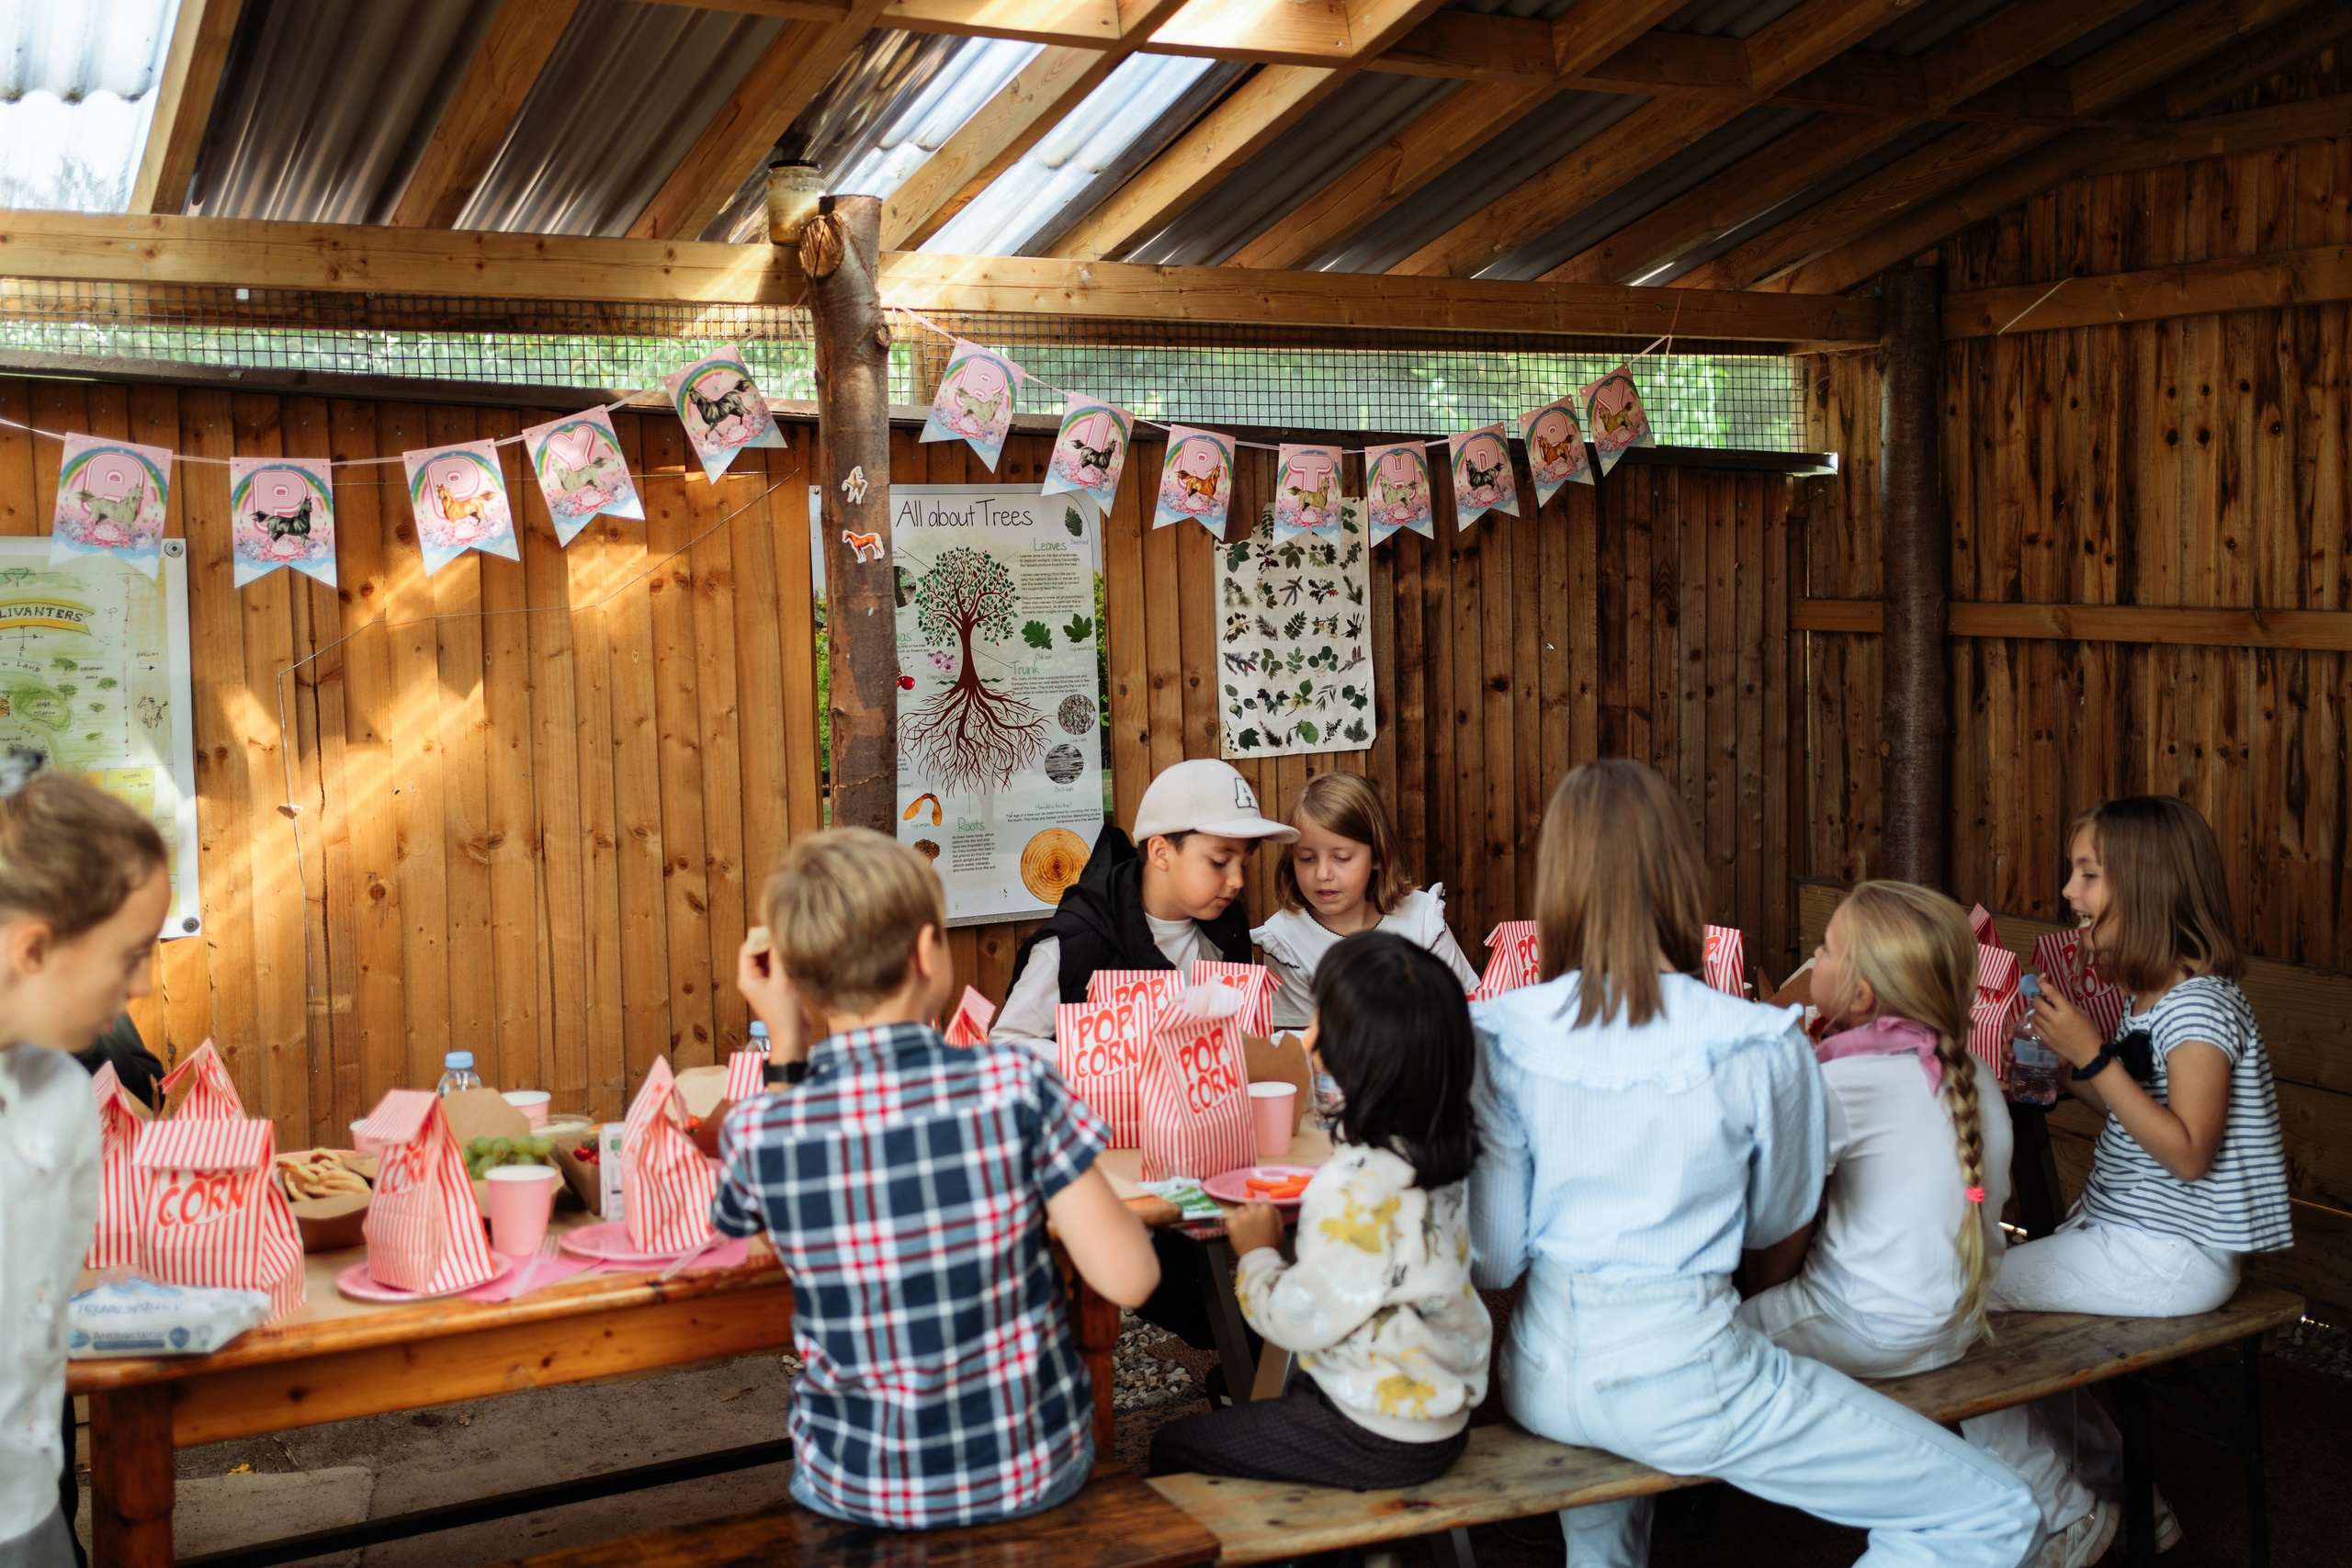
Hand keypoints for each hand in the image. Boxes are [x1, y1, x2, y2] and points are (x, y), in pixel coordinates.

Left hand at [736, 934, 806, 1060]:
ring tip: (791, 945)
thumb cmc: (783, 1013)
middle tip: (786, 936)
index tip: (775, 930)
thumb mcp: (781, 981)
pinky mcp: (777, 986)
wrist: (793, 1035)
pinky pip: (777, 967)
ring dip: (778, 952)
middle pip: (758, 952)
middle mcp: (753, 979)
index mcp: (747, 978)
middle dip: (769, 943)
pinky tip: (794, 957)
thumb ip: (778, 958)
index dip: (759, 937)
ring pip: (769, 959)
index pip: (748, 949)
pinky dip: (784, 961)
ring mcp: (765, 983)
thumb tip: (776, 936)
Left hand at [1223, 1200, 1283, 1255]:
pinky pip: (1231, 1218)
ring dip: (1243, 1215)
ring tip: (1245, 1226)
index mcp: (1266, 1210)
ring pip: (1240, 1209)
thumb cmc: (1271, 1244)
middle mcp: (1252, 1210)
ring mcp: (1240, 1216)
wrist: (1258, 1259)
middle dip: (1253, 1211)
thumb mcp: (1280, 1228)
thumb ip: (1276, 1215)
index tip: (1263, 1219)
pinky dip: (1234, 1223)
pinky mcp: (1231, 1223)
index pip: (1264, 1203)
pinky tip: (1239, 1230)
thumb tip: (1271, 1208)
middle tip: (1254, 1223)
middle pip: (1251, 1204)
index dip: (1264, 1211)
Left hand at [2029, 984, 2105, 1067]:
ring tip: (2042, 1011)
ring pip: (2035, 1015)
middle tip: (2039, 998)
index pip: (2052, 994)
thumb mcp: (2083, 1014)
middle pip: (2038, 1004)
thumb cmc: (2089, 1032)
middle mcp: (2056, 1020)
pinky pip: (2035, 1027)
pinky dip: (2036, 1021)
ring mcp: (2050, 1031)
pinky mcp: (2046, 1040)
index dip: (2043, 985)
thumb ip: (2068, 1006)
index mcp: (2068, 1011)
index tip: (2039, 980)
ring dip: (2036, 1011)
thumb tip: (2054, 1000)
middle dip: (2037, 998)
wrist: (2089, 1054)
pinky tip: (2041, 1021)